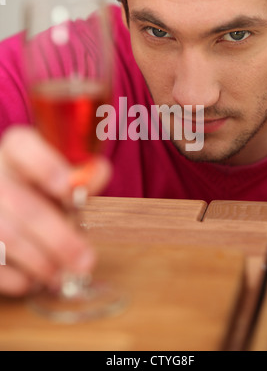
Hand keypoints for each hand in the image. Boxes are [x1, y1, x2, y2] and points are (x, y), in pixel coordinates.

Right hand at [0, 126, 111, 296]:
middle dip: (58, 238)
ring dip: (41, 262)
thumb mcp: (63, 179)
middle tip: (86, 261)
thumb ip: (83, 175)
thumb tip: (98, 171)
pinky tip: (35, 279)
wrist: (11, 211)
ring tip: (64, 275)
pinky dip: (19, 278)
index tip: (69, 189)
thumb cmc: (42, 193)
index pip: (22, 146)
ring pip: (6, 237)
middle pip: (21, 205)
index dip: (45, 166)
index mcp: (15, 152)